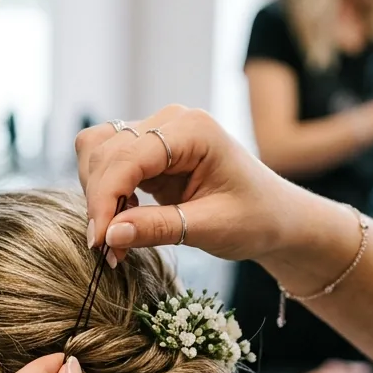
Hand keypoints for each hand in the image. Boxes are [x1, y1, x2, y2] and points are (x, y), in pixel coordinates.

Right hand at [78, 105, 296, 261]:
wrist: (274, 215)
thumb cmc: (255, 218)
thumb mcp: (211, 228)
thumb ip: (159, 228)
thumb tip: (110, 234)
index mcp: (194, 130)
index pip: (128, 156)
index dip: (105, 198)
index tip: (100, 241)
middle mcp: (171, 121)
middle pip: (105, 151)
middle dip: (99, 201)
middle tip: (109, 250)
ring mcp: (157, 132)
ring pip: (98, 153)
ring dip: (97, 196)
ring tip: (116, 238)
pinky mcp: (148, 151)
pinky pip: (108, 164)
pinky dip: (105, 194)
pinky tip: (122, 222)